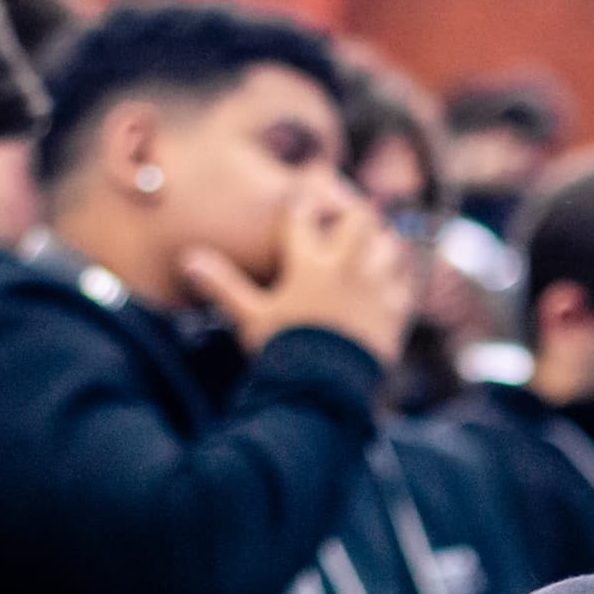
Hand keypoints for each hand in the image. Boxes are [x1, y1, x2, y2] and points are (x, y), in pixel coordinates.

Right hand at [181, 176, 413, 363]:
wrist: (326, 390)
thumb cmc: (285, 350)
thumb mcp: (250, 317)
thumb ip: (223, 285)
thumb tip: (187, 259)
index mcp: (310, 263)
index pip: (303, 215)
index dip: (299, 205)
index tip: (297, 203)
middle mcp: (348, 267)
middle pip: (359, 217)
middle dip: (351, 211)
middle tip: (342, 214)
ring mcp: (377, 288)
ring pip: (390, 245)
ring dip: (380, 242)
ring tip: (368, 245)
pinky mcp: (397, 312)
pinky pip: (406, 284)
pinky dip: (399, 279)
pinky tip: (389, 282)